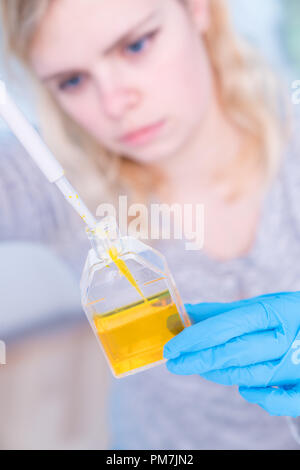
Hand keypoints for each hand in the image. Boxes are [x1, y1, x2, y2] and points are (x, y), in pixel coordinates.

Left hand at [164, 292, 299, 416]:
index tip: (172, 347)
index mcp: (273, 312)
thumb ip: (224, 311)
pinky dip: (259, 397)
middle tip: (175, 363)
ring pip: (250, 375)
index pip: (224, 327)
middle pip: (233, 352)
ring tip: (198, 367)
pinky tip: (242, 388)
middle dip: (198, 359)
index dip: (194, 338)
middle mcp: (284, 338)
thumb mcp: (262, 304)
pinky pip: (280, 400)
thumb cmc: (289, 314)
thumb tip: (188, 312)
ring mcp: (296, 363)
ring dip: (219, 373)